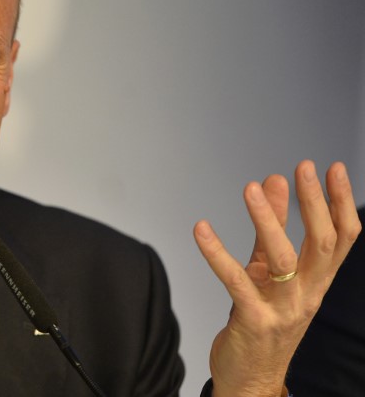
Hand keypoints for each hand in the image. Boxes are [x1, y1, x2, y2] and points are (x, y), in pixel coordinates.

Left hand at [194, 160, 360, 396]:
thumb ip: (272, 228)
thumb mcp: (269, 272)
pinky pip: (235, 281)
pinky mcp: (252, 320)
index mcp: (316, 281)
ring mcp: (282, 309)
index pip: (341, 238)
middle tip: (302, 168)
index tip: (334, 169)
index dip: (340, 203)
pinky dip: (217, 253)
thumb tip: (273, 181)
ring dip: (267, 221)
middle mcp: (306, 294)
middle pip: (321, 244)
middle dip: (314, 203)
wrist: (251, 379)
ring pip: (282, 259)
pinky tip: (201, 229)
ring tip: (251, 188)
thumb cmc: (262, 320)